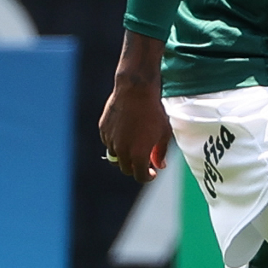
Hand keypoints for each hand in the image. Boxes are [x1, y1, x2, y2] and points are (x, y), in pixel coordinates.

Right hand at [99, 32, 171, 182]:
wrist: (135, 90)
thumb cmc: (154, 112)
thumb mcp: (163, 133)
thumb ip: (160, 152)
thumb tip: (160, 165)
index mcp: (138, 155)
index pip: (140, 176)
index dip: (147, 177)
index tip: (152, 173)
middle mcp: (121, 151)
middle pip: (126, 169)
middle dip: (135, 168)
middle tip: (144, 160)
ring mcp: (110, 140)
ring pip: (115, 156)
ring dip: (125, 155)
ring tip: (135, 143)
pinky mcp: (103, 129)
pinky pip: (109, 142)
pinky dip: (116, 142)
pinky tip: (126, 132)